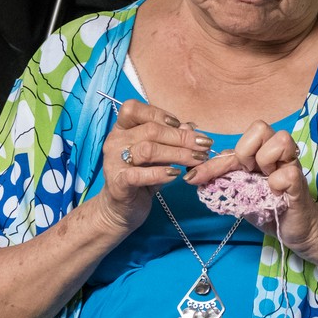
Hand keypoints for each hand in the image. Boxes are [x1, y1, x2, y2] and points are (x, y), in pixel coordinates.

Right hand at [96, 99, 212, 232]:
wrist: (123, 209)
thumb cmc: (142, 176)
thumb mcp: (158, 155)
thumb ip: (171, 139)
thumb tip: (192, 127)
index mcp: (121, 129)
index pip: (133, 109)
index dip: (158, 113)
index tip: (181, 124)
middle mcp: (114, 142)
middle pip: (149, 130)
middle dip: (181, 137)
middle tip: (204, 145)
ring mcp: (113, 162)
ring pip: (147, 150)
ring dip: (177, 154)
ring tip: (196, 159)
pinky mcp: (118, 184)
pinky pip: (139, 174)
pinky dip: (160, 173)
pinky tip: (176, 174)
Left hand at [183, 121, 317, 255]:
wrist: (296, 231)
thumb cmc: (268, 208)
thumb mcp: (240, 192)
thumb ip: (224, 178)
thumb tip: (193, 174)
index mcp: (260, 154)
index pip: (236, 143)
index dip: (212, 162)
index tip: (194, 178)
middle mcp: (277, 154)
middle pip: (261, 127)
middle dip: (246, 150)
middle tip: (247, 172)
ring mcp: (291, 166)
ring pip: (280, 140)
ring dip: (265, 161)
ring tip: (264, 181)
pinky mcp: (300, 184)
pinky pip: (287, 172)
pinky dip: (276, 184)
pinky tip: (274, 195)